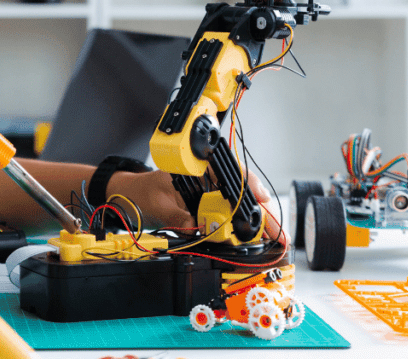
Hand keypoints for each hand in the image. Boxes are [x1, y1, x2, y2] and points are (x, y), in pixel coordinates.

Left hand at [107, 169, 284, 242]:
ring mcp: (207, 194)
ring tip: (273, 237)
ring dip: (255, 222)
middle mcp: (206, 179)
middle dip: (262, 212)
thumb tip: (196, 226)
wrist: (128, 195)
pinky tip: (253, 238)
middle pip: (241, 192)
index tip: (263, 199)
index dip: (250, 186)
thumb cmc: (141, 192)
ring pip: (237, 205)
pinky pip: (227, 216)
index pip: (230, 173)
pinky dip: (240, 228)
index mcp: (197, 169)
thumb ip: (177, 216)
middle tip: (279, 233)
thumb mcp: (157, 204)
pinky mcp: (205, 207)